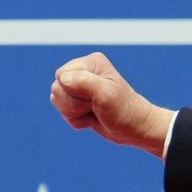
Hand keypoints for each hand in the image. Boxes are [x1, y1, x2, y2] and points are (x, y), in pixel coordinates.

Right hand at [49, 52, 175, 157]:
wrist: (134, 129)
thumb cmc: (123, 110)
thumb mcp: (106, 94)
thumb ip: (84, 82)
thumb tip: (62, 78)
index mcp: (91, 62)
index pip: (62, 76)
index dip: (74, 91)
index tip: (94, 97)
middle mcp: (83, 71)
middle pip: (57, 89)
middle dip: (74, 104)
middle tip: (95, 106)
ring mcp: (79, 87)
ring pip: (57, 100)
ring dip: (74, 113)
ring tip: (93, 111)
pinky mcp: (78, 101)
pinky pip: (63, 112)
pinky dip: (77, 120)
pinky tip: (92, 117)